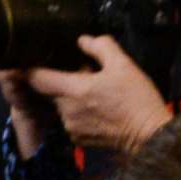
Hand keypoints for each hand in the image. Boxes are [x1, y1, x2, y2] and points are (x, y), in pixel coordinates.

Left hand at [26, 35, 172, 154]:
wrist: (150, 136)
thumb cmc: (137, 99)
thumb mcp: (124, 65)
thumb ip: (101, 47)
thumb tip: (83, 40)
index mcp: (73, 90)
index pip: (36, 78)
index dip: (30, 69)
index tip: (31, 61)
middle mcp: (65, 110)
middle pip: (49, 91)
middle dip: (60, 81)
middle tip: (81, 76)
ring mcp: (70, 126)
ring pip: (61, 106)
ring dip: (70, 98)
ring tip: (93, 94)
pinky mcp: (77, 139)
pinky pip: (70, 121)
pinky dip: (78, 113)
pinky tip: (97, 110)